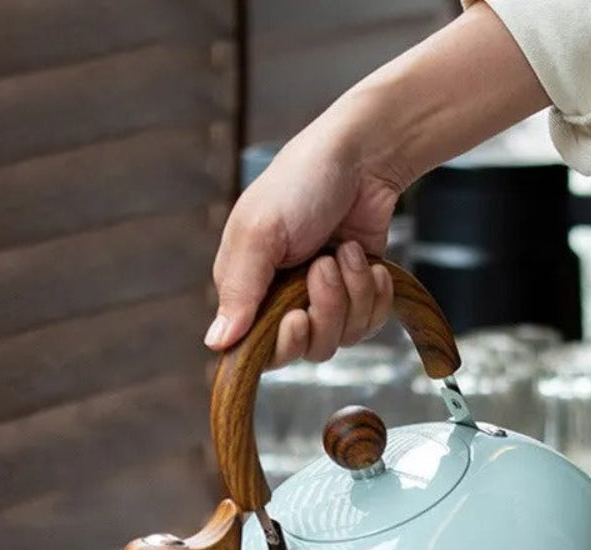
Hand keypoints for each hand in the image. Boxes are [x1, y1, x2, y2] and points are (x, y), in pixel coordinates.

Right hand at [203, 3, 545, 367]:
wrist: (363, 158)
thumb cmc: (302, 184)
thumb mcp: (260, 231)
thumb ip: (239, 289)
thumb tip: (216, 344)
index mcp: (249, 288)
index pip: (258, 350)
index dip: (282, 344)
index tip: (296, 317)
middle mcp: (283, 301)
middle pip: (307, 349)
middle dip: (325, 309)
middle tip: (324, 264)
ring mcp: (324, 301)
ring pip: (342, 338)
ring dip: (352, 292)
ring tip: (346, 250)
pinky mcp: (358, 297)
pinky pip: (370, 323)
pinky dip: (375, 293)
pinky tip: (370, 262)